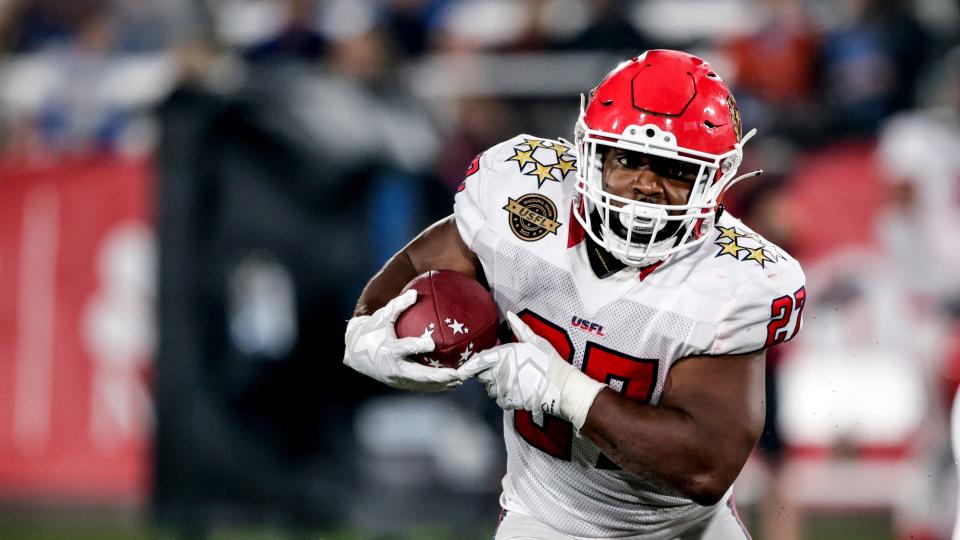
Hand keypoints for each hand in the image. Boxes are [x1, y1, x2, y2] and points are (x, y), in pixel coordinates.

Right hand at [344, 290, 463, 391]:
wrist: (357, 354)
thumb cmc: (372, 332)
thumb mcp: (381, 317)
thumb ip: (398, 306)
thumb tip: (414, 293)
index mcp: (388, 350)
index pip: (404, 349)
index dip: (417, 346)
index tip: (432, 343)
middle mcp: (394, 368)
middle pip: (418, 375)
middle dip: (438, 376)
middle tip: (457, 373)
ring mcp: (398, 379)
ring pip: (422, 384)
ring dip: (441, 384)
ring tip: (461, 380)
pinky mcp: (401, 384)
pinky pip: (421, 387)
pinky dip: (436, 387)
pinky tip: (452, 384)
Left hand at [458, 311, 605, 428]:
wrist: (559, 386)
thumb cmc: (548, 361)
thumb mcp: (535, 340)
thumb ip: (519, 329)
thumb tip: (510, 314)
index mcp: (502, 355)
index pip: (477, 361)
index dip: (468, 366)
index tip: (462, 370)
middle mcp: (498, 372)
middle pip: (481, 375)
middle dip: (486, 373)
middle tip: (500, 370)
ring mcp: (501, 388)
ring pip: (488, 388)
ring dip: (494, 385)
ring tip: (510, 380)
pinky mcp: (507, 401)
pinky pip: (497, 399)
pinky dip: (503, 396)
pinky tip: (515, 390)